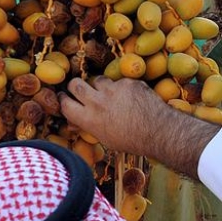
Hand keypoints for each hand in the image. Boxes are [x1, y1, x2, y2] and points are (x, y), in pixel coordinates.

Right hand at [60, 77, 219, 179]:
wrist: (158, 131)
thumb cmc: (130, 140)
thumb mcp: (104, 138)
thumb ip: (87, 127)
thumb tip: (73, 123)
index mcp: (88, 119)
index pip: (65, 103)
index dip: (63, 99)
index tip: (63, 96)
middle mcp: (96, 102)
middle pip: (75, 84)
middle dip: (75, 85)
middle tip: (79, 88)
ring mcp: (112, 90)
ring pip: (97, 80)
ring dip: (100, 85)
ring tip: (108, 93)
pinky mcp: (127, 82)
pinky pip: (119, 81)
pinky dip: (122, 87)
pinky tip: (130, 97)